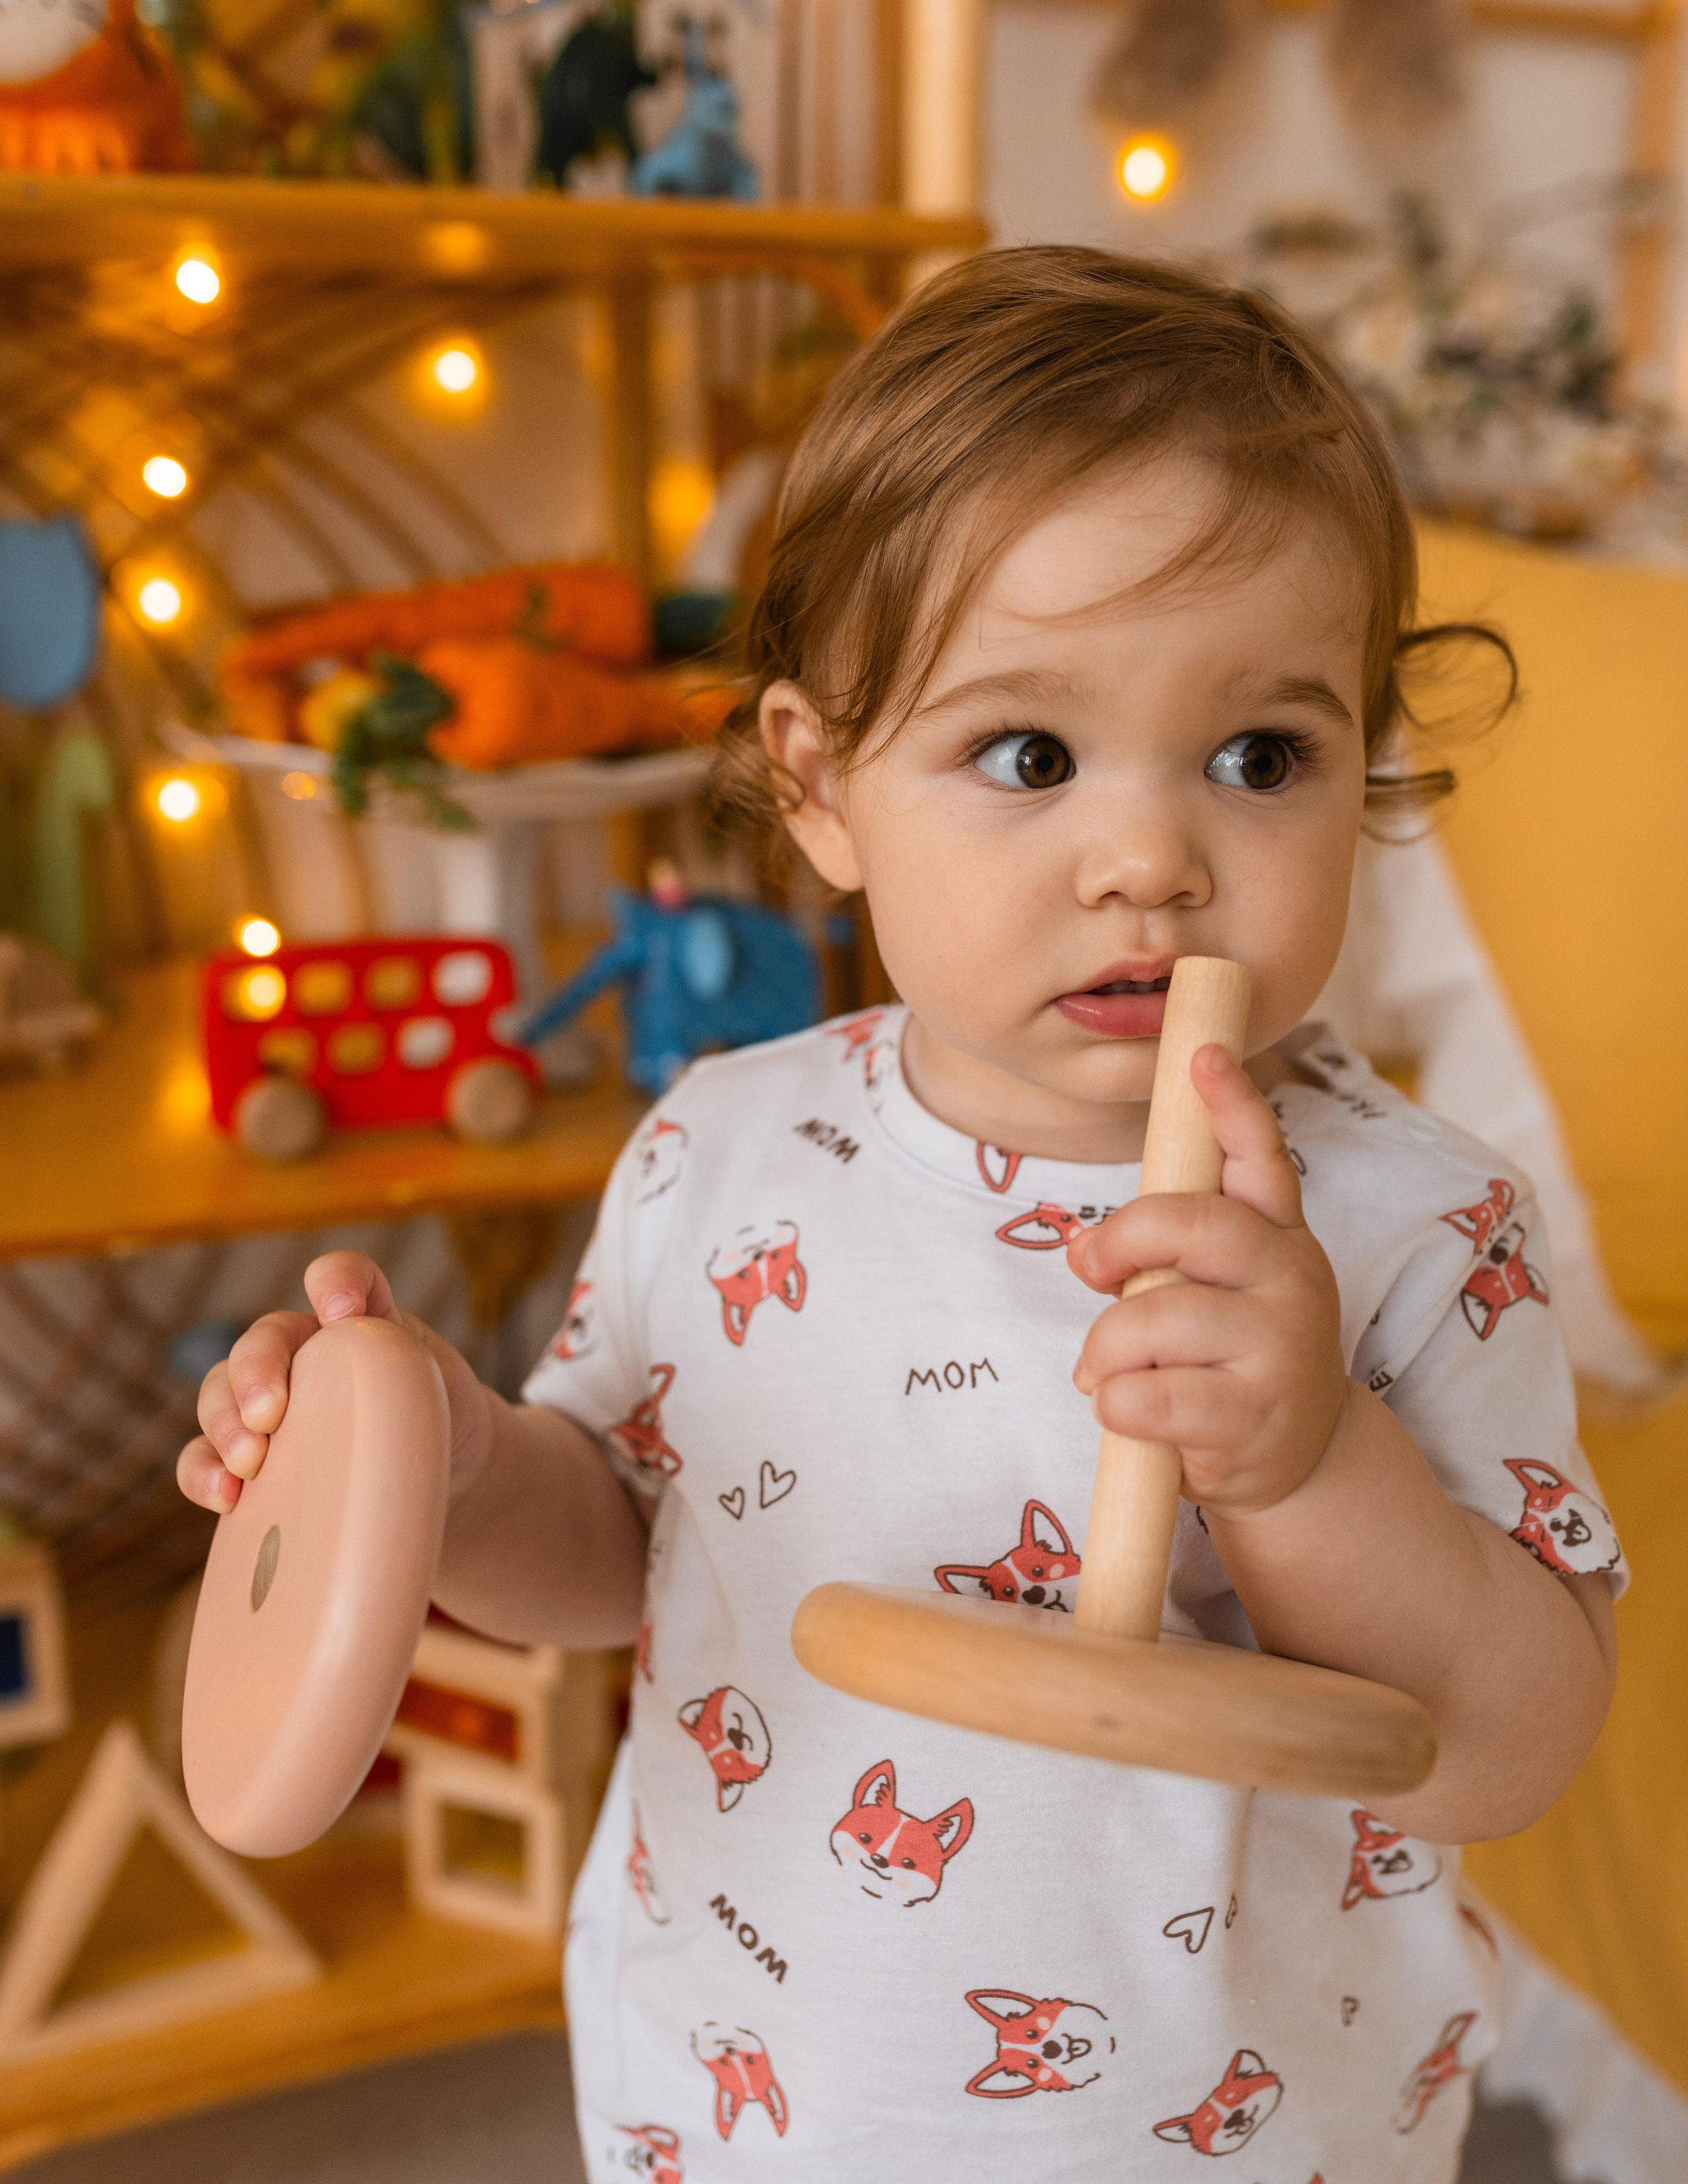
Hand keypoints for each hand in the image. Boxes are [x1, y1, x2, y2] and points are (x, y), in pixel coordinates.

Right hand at [175, 1251, 492, 1515]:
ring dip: (224, 1425)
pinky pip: (204, 1458)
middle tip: (269, 1413)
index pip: (341, 1278)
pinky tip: (227, 1497)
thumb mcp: (439, 1392)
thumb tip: (362, 1398)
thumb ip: (406, 1376)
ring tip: (249, 1462)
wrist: (439, 1476)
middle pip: (262, 1342)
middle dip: (256, 1373)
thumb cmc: (439, 1424)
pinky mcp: (250, 1458)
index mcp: (355, 1322)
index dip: (336, 1282)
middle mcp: (303, 1353)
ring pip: (221, 1394)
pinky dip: (204, 1474)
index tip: (340, 1312)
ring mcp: (269, 1405)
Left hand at [1066, 1045, 1345, 1516]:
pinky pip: (1143, 1395)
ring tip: (1109, 1371)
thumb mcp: (1215, 1289)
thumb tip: (1081, 1249)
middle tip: (1091, 1270)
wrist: (1294, 1461)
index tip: (1202, 1055)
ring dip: (1105, 1349)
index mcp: (1278, 1234)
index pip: (1259, 1156)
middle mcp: (1291, 1278)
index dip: (1230, 1103)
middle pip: (1188, 1224)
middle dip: (1119, 1242)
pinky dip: (1112, 1404)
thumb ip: (1164, 1251)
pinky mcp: (1253, 1417)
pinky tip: (1129, 1413)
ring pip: (1150, 1318)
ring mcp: (1280, 1348)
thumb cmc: (1231, 1357)